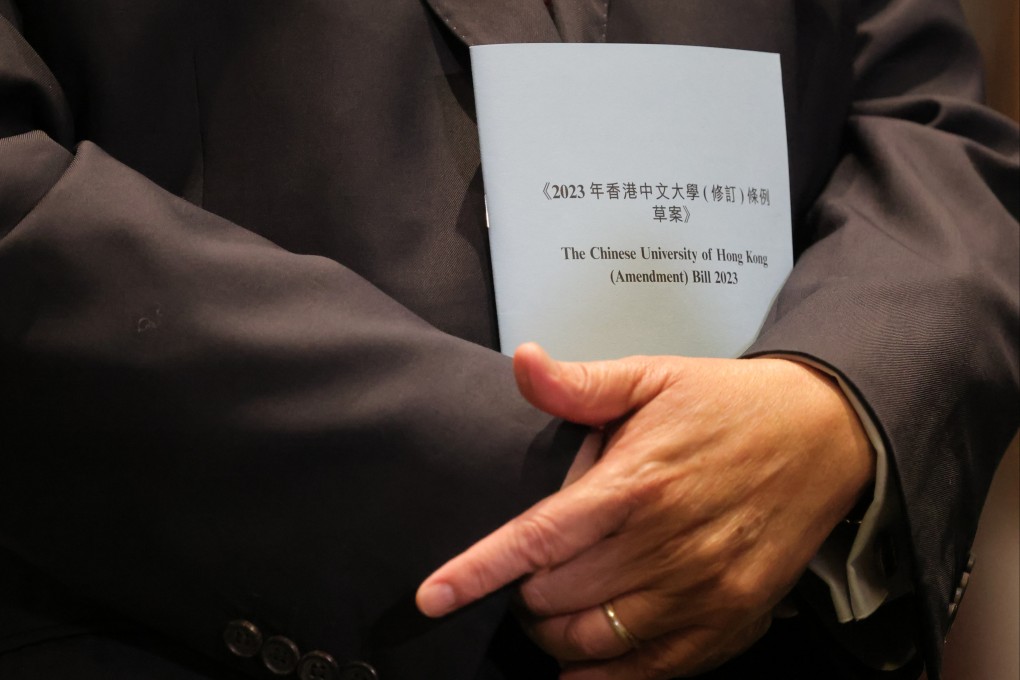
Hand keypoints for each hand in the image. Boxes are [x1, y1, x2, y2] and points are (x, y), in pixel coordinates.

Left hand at [418, 344, 873, 678]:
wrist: (824, 436)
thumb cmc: (727, 406)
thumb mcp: (653, 378)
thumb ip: (581, 384)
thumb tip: (524, 362)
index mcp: (637, 483)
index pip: (537, 540)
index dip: (477, 572)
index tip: (432, 596)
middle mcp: (666, 545)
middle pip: (556, 599)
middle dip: (523, 592)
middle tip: (531, 567)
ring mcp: (701, 591)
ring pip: (593, 643)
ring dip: (554, 632)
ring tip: (554, 603)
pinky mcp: (729, 621)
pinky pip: (650, 671)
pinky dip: (603, 673)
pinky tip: (585, 655)